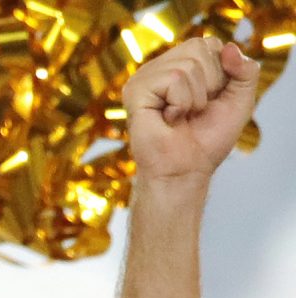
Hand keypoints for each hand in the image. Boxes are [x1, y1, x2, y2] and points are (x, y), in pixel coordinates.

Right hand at [126, 39, 261, 183]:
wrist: (186, 170)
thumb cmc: (207, 140)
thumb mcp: (240, 99)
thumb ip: (246, 69)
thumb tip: (229, 47)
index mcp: (179, 64)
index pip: (209, 43)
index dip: (221, 72)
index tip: (210, 99)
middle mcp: (159, 67)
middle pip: (198, 47)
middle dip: (209, 83)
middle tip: (194, 110)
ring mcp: (143, 78)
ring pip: (187, 65)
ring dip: (195, 98)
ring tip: (181, 116)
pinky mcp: (135, 91)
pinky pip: (173, 79)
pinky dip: (181, 103)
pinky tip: (169, 119)